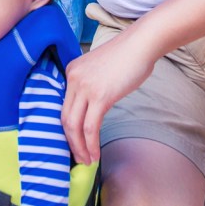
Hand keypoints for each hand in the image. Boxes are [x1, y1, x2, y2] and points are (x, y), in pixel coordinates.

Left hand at [61, 29, 159, 164]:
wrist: (141, 44)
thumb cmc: (127, 57)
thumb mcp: (99, 69)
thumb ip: (91, 85)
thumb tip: (92, 109)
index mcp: (71, 71)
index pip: (63, 106)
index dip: (67, 128)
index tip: (75, 143)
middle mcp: (73, 79)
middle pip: (64, 118)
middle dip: (70, 142)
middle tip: (79, 157)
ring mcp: (85, 87)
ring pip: (74, 126)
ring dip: (79, 148)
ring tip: (87, 161)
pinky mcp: (100, 96)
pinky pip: (90, 127)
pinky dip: (91, 144)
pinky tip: (96, 154)